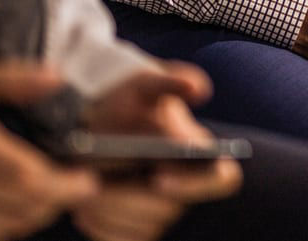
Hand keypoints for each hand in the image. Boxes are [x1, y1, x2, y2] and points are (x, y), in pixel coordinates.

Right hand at [0, 63, 98, 240]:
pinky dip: (11, 223)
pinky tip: (19, 203)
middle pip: (24, 206)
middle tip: (77, 184)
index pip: (26, 178)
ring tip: (53, 191)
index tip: (87, 178)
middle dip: (59, 198)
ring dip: (38, 212)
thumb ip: (13, 78)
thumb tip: (56, 78)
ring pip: (9, 225)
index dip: (64, 185)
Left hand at [74, 65, 241, 240]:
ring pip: (143, 228)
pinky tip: (85, 206)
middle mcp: (188, 189)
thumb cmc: (127, 105)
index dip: (193, 185)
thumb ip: (171, 81)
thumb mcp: (146, 86)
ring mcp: (163, 214)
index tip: (158, 178)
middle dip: (130, 199)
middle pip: (169, 210)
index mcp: (203, 155)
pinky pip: (119, 238)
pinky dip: (99, 224)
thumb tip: (197, 88)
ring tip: (86, 190)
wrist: (94, 127)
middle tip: (97, 185)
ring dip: (109, 210)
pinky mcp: (137, 231)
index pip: (222, 180)